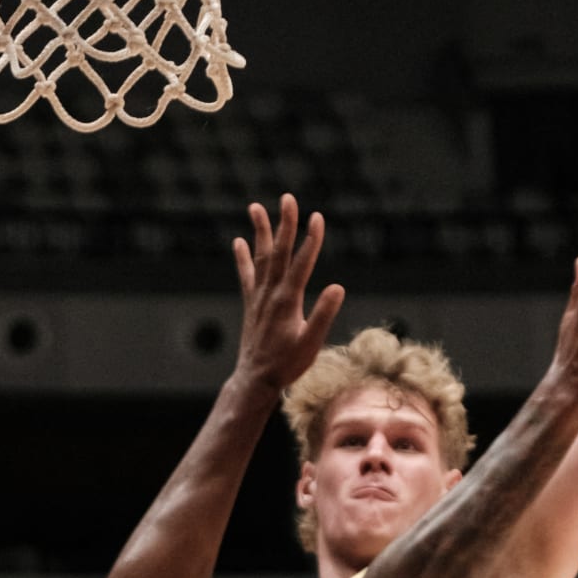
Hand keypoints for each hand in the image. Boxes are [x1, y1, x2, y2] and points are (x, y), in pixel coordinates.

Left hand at [232, 194, 345, 390]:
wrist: (256, 379)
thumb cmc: (287, 364)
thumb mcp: (311, 343)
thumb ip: (323, 315)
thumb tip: (337, 287)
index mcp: (288, 301)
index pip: (301, 263)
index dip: (310, 239)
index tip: (317, 217)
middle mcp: (270, 294)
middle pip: (278, 252)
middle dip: (284, 224)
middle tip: (288, 198)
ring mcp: (259, 297)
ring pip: (260, 258)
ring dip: (260, 232)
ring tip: (256, 207)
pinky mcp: (252, 304)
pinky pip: (246, 275)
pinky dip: (243, 257)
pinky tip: (239, 242)